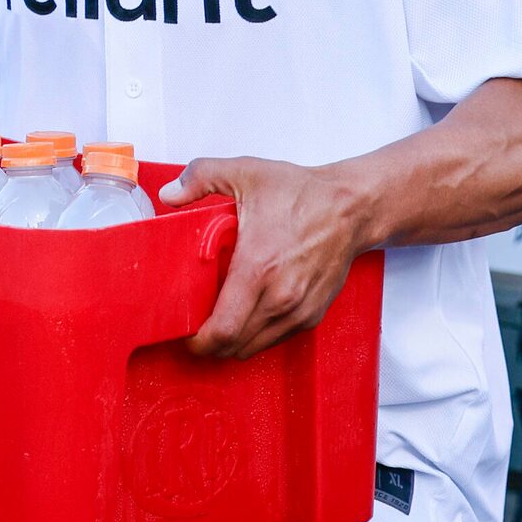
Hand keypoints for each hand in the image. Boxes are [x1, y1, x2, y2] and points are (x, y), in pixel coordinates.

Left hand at [165, 154, 373, 360]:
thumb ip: (200, 177)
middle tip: (194, 328)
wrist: (351, 206)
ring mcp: (299, 310)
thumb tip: (169, 194)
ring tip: (218, 321)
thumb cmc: (303, 193)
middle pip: (233, 346)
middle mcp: (280, 297)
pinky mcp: (312, 315)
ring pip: (254, 348)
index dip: (197, 341)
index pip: (222, 330)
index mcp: (257, 268)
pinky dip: (256, 335)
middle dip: (209, 344)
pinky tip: (246, 314)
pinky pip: (275, 339)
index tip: (183, 332)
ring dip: (232, 342)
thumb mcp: (245, 173)